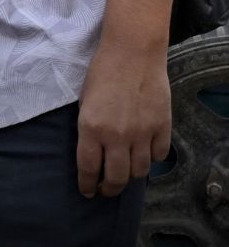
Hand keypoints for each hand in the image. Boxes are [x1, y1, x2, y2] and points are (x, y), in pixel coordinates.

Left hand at [76, 40, 170, 196]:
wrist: (132, 54)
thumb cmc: (102, 73)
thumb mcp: (85, 103)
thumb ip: (90, 130)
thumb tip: (95, 154)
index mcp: (91, 129)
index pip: (88, 168)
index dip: (88, 185)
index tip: (88, 192)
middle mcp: (117, 136)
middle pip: (116, 178)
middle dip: (109, 189)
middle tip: (106, 190)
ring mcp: (142, 133)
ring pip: (139, 171)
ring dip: (130, 176)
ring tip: (125, 175)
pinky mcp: (162, 127)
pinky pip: (159, 155)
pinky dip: (152, 159)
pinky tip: (145, 155)